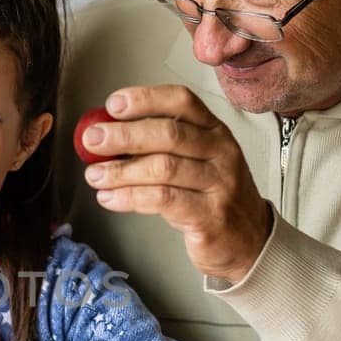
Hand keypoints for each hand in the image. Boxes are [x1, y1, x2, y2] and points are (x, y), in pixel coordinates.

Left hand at [83, 86, 272, 283]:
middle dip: (124, 135)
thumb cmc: (211, 197)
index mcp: (214, 131)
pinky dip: (130, 197)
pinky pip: (163, 200)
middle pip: (169, 134)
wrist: (248, 241)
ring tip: (94, 176)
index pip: (182, 102)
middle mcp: (220, 152)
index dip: (146, 99)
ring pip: (164, 168)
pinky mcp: (210, 216)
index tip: (113, 104)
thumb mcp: (194, 162)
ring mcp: (219, 184)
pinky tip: (110, 198)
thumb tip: (106, 136)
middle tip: (92, 141)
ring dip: (121, 171)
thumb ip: (158, 147)